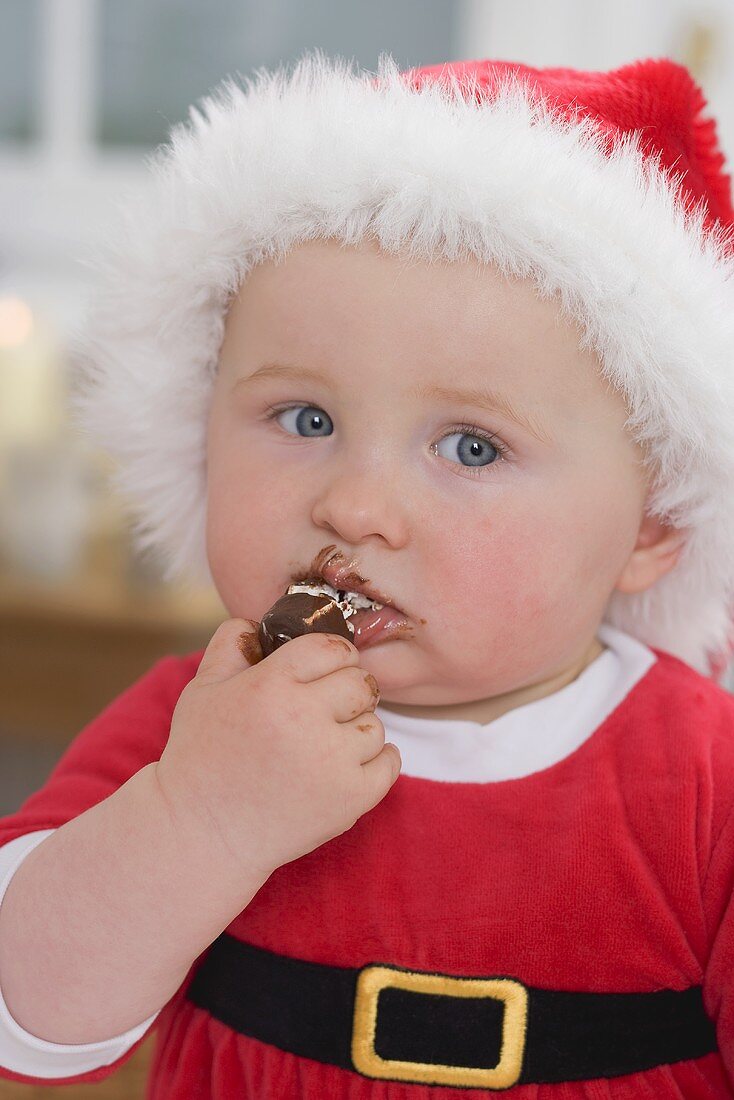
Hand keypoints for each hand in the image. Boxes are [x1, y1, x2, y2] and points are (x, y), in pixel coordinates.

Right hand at [154, 619, 400, 879]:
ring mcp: (332, 761)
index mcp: (271, 685)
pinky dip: (376, 761)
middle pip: (361, 681)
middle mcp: (305, 719)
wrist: (203, 833)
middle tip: (328, 706)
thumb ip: (231, 645)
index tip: (324, 670)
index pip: (330, 648)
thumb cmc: (201, 758)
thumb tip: (258, 620)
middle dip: (348, 689)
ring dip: (357, 728)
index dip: (330, 656)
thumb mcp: (202, 690)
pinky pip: (390, 762)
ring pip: (376, 723)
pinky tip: (347, 764)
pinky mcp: (350, 799)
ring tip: (326, 743)